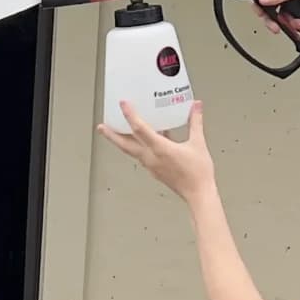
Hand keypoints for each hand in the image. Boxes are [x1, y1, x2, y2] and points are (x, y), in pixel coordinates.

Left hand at [99, 100, 214, 202]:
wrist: (198, 194)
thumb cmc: (197, 174)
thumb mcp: (198, 143)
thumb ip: (195, 122)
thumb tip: (196, 106)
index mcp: (160, 149)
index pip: (140, 128)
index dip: (130, 115)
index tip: (123, 105)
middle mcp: (151, 158)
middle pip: (125, 145)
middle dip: (112, 135)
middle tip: (101, 127)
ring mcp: (151, 166)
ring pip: (132, 151)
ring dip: (122, 142)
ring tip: (116, 132)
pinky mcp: (155, 171)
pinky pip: (142, 156)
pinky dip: (138, 147)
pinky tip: (144, 142)